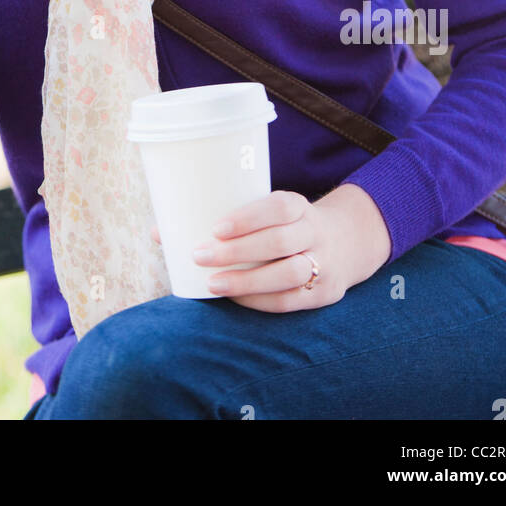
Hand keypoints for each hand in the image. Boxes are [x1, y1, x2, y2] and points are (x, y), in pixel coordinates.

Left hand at [150, 184, 391, 312]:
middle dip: (237, 252)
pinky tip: (237, 298)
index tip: (215, 228)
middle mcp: (315, 232)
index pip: (278, 207)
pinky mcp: (325, 293)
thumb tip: (159, 232)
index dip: (248, 218)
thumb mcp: (267, 211)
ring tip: (213, 284)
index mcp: (299, 204)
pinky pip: (292, 300)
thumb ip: (222, 218)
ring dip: (248, 280)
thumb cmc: (284, 226)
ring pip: (288, 274)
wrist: (346, 243)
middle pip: (279, 243)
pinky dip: (262, 300)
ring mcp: (325, 264)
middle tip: (199, 255)